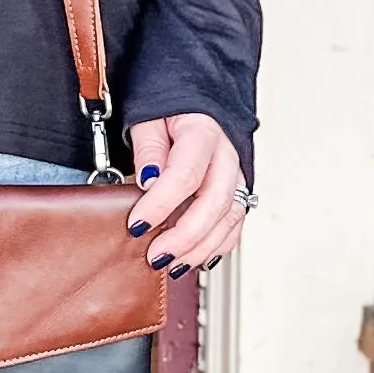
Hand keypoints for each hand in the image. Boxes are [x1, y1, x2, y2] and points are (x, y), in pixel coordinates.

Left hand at [127, 114, 251, 277]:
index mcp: (203, 133)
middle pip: (214, 203)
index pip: (185, 174)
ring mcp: (235, 177)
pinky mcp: (236, 193)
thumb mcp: (148, 121)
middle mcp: (226, 157)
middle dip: (184, 236)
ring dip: (200, 248)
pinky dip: (216, 247)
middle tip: (156, 255)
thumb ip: (148, 149)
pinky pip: (234, 226)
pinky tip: (195, 258)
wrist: (195, 108)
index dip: (161, 204)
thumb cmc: (170, 114)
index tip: (137, 224)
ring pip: (229, 219)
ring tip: (172, 264)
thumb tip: (149, 180)